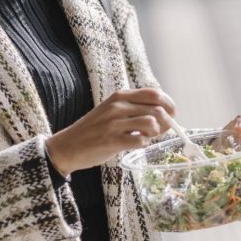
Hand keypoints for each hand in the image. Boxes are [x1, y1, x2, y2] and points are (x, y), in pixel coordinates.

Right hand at [45, 88, 176, 175]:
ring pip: (151, 124)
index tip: (172, 114)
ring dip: (154, 133)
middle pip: (157, 109)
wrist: (67, 146)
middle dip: (165, 122)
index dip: (169, 104)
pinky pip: (140, 141)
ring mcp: (114, 123)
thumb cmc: (94, 130)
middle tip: (159, 131)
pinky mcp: (112, 141)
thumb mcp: (112, 111)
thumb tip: (166, 115)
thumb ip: (135, 109)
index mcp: (120, 96)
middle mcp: (118, 106)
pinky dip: (143, 144)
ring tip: (144, 137)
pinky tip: (135, 144)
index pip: (154, 94)